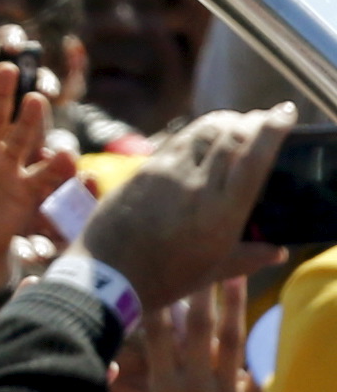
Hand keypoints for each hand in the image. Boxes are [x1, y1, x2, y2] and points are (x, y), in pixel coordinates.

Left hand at [74, 105, 294, 308]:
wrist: (106, 277)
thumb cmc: (164, 279)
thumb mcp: (213, 272)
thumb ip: (249, 258)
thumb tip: (277, 251)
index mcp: (223, 211)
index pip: (254, 155)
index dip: (272, 128)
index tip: (285, 112)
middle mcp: (197, 185)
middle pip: (230, 135)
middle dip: (251, 121)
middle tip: (262, 119)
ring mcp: (167, 175)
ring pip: (201, 132)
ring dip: (223, 122)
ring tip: (234, 124)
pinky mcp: (142, 171)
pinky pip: (175, 142)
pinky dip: (195, 133)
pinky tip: (200, 138)